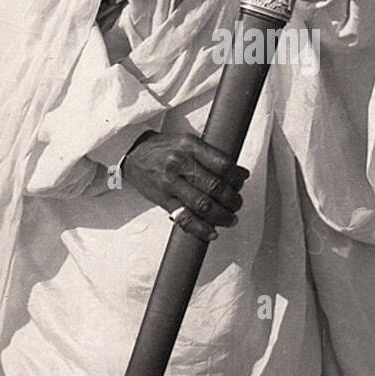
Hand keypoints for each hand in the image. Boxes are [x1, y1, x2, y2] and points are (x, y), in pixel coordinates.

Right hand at [121, 132, 248, 242]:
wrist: (133, 154)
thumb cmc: (164, 149)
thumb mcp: (187, 143)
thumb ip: (211, 157)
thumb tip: (240, 173)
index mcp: (190, 146)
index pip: (222, 164)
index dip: (237, 177)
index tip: (241, 183)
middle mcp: (180, 163)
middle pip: (215, 186)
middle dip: (232, 199)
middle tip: (237, 204)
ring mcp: (170, 183)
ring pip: (203, 204)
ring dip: (222, 216)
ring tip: (230, 219)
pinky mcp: (163, 199)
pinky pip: (184, 217)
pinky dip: (200, 228)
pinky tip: (212, 233)